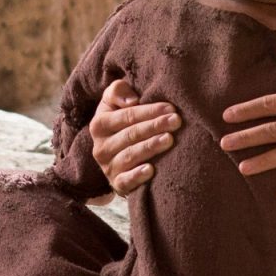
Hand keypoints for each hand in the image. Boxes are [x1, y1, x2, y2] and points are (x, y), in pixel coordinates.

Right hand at [90, 79, 180, 194]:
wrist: (115, 155)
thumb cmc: (121, 123)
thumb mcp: (114, 103)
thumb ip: (118, 91)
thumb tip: (132, 100)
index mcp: (99, 124)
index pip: (126, 116)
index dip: (148, 111)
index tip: (170, 108)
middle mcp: (100, 147)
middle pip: (130, 134)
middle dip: (154, 126)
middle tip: (176, 121)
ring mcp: (108, 167)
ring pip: (129, 156)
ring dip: (150, 147)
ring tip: (169, 139)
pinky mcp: (116, 184)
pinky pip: (125, 181)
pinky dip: (137, 176)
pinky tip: (151, 170)